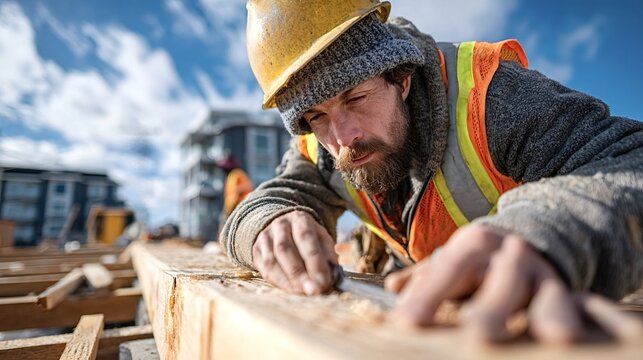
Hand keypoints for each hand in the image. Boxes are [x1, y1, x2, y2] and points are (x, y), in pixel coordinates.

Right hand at [253, 210, 336, 294]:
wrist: (284, 229)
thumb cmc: (308, 238)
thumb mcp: (322, 240)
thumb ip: (328, 256)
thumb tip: (332, 277)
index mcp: (299, 219)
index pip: (305, 238)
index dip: (314, 261)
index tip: (324, 281)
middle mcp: (279, 225)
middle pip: (285, 249)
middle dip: (300, 273)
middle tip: (313, 290)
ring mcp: (265, 238)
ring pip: (272, 261)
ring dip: (289, 281)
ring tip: (303, 293)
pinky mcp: (257, 251)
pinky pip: (265, 270)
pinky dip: (280, 283)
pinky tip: (292, 291)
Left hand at [385, 224, 642, 342]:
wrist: (530, 239)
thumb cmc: (479, 260)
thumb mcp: (453, 260)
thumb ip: (425, 276)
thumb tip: (391, 288)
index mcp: (473, 244)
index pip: (447, 269)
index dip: (427, 295)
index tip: (406, 323)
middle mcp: (508, 253)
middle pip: (497, 280)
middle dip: (488, 306)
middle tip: (476, 333)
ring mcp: (538, 271)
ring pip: (543, 292)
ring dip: (545, 313)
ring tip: (550, 335)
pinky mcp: (562, 288)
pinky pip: (569, 303)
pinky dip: (568, 317)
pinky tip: (565, 336)